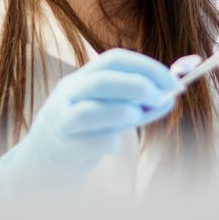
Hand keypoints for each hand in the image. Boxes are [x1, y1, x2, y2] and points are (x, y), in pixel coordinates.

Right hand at [0, 48, 178, 196]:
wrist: (45, 159)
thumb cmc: (87, 130)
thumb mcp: (111, 109)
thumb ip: (140, 103)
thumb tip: (173, 95)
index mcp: (83, 77)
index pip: (114, 60)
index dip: (146, 66)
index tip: (173, 81)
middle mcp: (70, 93)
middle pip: (102, 80)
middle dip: (137, 85)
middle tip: (161, 97)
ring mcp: (63, 119)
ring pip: (90, 110)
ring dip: (123, 112)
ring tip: (138, 117)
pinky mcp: (64, 147)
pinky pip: (90, 142)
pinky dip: (110, 141)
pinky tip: (115, 143)